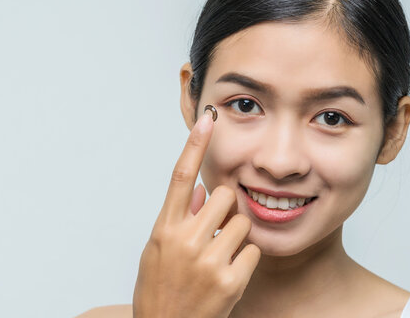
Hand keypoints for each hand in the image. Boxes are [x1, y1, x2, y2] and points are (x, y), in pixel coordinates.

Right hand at [132, 110, 260, 317]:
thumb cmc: (159, 290)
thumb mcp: (157, 252)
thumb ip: (178, 218)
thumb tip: (198, 190)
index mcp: (164, 229)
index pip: (180, 176)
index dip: (195, 145)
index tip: (207, 119)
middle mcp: (185, 240)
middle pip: (222, 196)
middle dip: (223, 209)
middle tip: (214, 230)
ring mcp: (208, 260)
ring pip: (241, 221)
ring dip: (235, 234)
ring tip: (219, 255)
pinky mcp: (230, 280)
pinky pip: (251, 249)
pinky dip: (244, 257)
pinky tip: (228, 272)